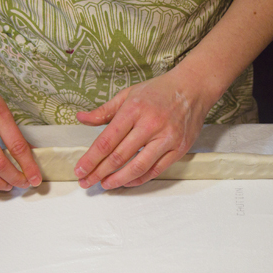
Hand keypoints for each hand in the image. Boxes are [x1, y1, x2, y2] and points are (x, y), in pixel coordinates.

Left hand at [74, 67, 213, 188]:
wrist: (193, 88)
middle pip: (119, 156)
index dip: (91, 158)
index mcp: (134, 110)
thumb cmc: (159, 91)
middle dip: (99, 172)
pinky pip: (155, 170)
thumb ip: (104, 110)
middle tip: (86, 182)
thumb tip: (81, 118)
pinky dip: (139, 178)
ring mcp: (166, 138)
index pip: (107, 140)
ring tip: (104, 184)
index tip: (80, 170)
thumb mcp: (128, 94)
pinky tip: (126, 181)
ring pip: (138, 167)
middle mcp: (150, 125)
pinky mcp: (179, 149)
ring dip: (118, 180)